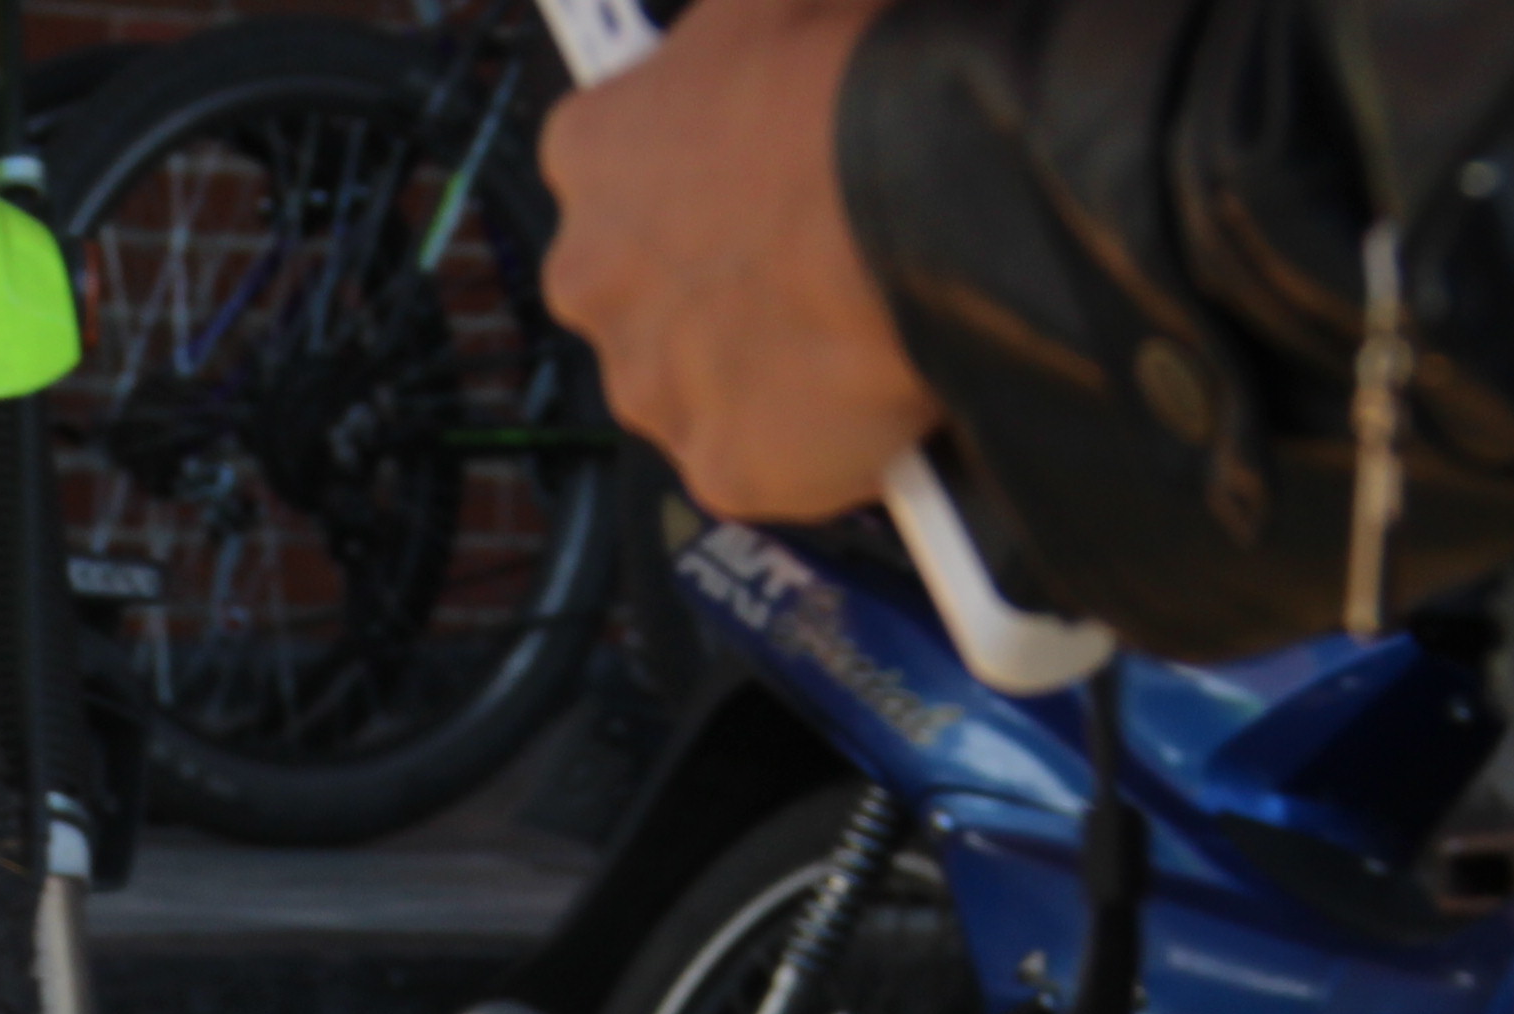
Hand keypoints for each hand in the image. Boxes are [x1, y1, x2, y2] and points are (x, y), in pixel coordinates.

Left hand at [537, 0, 942, 522]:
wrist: (925, 190)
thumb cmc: (851, 78)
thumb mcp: (768, 2)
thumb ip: (729, 36)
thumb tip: (760, 26)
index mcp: (588, 151)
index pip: (615, 181)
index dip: (694, 189)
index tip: (744, 193)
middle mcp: (592, 277)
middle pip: (645, 299)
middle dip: (713, 293)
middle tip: (805, 270)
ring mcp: (651, 384)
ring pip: (695, 390)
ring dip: (756, 372)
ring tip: (846, 331)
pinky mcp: (722, 467)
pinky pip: (764, 468)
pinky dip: (811, 448)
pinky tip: (865, 401)